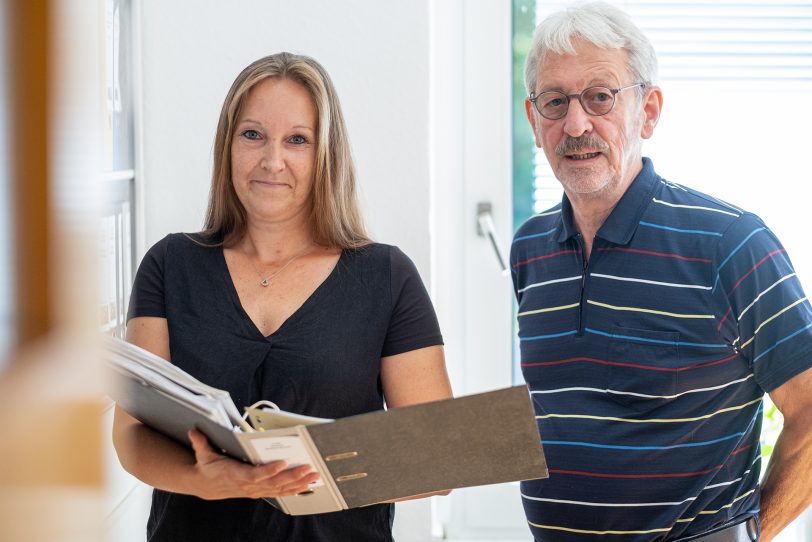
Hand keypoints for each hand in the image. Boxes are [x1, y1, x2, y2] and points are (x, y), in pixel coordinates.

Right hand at [187, 430, 319, 499]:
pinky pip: (279, 492)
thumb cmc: (209, 468)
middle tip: (309, 468)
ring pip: (280, 488)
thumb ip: (201, 443)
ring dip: (299, 483)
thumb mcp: (203, 454)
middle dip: (293, 475)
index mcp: (236, 474)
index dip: (270, 470)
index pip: (255, 474)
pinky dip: (294, 489)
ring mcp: (255, 490)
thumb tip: (195, 432)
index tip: (283, 462)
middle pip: (274, 482)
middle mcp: (248, 485)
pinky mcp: (260, 491)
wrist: (206, 485)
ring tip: (314, 475)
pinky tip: (306, 486)